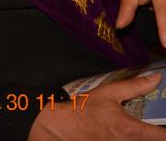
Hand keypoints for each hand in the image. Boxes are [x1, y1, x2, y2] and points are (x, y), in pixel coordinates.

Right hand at [29, 73, 165, 139]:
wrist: (58, 128)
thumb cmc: (82, 110)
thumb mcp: (107, 93)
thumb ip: (134, 86)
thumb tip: (155, 79)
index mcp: (131, 130)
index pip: (163, 137)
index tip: (163, 124)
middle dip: (154, 133)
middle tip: (151, 123)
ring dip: (140, 136)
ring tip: (127, 127)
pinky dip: (127, 139)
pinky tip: (117, 132)